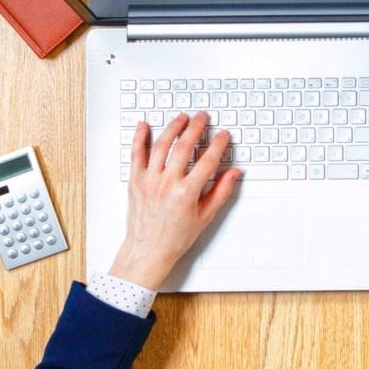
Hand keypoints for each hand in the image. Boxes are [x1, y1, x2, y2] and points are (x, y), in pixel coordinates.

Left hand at [107, 112, 240, 289]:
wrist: (147, 251)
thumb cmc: (174, 238)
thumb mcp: (205, 217)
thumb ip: (220, 192)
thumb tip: (233, 173)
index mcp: (186, 193)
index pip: (207, 160)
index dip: (218, 145)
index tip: (223, 136)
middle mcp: (167, 184)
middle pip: (184, 147)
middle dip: (196, 128)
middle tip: (202, 118)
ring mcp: (149, 181)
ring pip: (161, 146)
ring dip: (173, 128)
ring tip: (181, 118)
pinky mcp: (135, 182)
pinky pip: (136, 155)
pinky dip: (139, 138)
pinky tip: (143, 126)